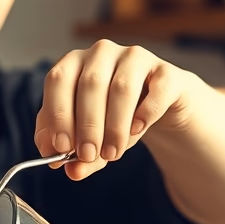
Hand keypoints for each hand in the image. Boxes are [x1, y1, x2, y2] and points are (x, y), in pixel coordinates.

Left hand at [34, 41, 201, 179]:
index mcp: (74, 63)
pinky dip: (146, 112)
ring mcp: (136, 57)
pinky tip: (138, 129)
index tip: (62, 147)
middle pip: (91, 84)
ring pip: (122, 88)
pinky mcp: (166, 71)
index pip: (58, 80)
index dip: (58, 114)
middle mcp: (102, 53)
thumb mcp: (88, 136)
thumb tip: (71, 170)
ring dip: (115, 126)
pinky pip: (158, 89)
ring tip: (112, 153)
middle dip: (87, 126)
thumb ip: (75, 153)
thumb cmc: (112, 117)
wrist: (157, 108)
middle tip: (88, 155)